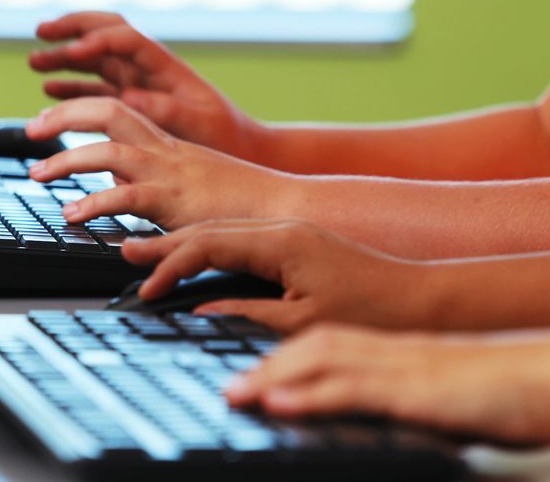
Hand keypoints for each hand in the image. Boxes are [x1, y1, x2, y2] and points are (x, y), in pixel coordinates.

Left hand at [26, 97, 287, 229]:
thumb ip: (151, 185)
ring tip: (37, 174)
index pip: (119, 111)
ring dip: (67, 158)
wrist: (289, 210)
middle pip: (108, 112)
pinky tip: (73, 213)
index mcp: (170, 145)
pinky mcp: (176, 200)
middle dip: (64, 115)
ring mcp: (172, 173)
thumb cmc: (245, 206)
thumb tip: (117, 190)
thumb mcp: (191, 188)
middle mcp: (167, 151)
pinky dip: (94, 203)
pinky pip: (127, 195)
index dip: (80, 109)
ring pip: (110, 150)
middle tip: (29, 129)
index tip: (49, 121)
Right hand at [29, 12, 267, 157]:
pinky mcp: (132, 104)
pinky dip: (72, 88)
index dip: (96, 41)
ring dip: (64, 58)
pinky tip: (49, 90)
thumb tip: (128, 97)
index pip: (124, 38)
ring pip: (94, 61)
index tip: (72, 52)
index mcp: (164, 66)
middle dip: (71, 29)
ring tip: (34, 62)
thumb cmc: (224, 136)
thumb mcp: (198, 123)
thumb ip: (163, 109)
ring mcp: (138, 83)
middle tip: (41, 32)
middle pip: (104, 33)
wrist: (242, 148)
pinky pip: (95, 90)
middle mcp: (147, 68)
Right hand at [122, 219, 435, 331]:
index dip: (171, 266)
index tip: (147, 288)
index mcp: (280, 242)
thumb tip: (201, 312)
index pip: (208, 246)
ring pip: (222, 229)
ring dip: (184, 241)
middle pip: (208, 229)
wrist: (422, 295)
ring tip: (147, 249)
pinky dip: (208, 245)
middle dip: (165, 244)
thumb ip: (246, 312)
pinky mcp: (295, 239)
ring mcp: (289, 230)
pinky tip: (193, 252)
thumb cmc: (371, 309)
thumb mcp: (302, 321)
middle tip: (127, 252)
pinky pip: (240, 236)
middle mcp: (281, 227)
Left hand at [224, 323, 549, 444]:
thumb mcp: (436, 394)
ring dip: (273, 375)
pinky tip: (279, 403)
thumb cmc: (501, 391)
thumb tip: (362, 413)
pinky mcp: (415, 390)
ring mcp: (400, 367)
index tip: (247, 375)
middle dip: (263, 362)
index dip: (281, 357)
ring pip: (322, 359)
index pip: (323, 345)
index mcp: (391, 351)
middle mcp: (388, 351)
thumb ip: (396, 397)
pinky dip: (310, 395)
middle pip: (310, 346)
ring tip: (236, 392)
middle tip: (227, 384)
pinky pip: (353, 388)